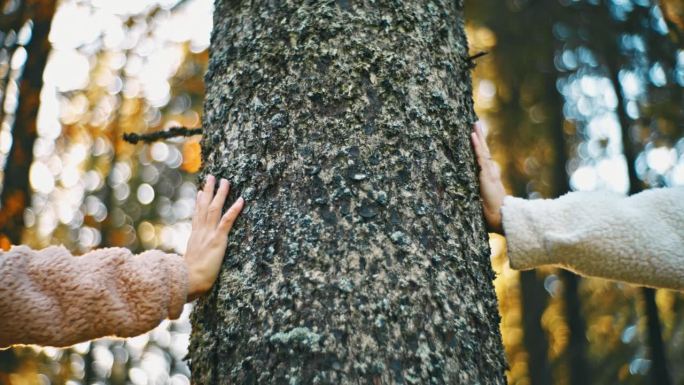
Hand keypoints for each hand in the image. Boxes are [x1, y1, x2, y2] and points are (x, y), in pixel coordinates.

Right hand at [185, 175, 243, 300]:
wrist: (189, 281)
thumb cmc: (188, 279)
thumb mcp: (188, 264)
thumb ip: (190, 258)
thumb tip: (186, 260)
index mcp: (194, 238)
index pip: (197, 216)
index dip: (198, 203)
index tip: (200, 191)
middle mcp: (200, 232)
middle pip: (204, 207)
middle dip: (208, 191)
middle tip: (212, 177)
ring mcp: (209, 234)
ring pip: (214, 209)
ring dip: (221, 194)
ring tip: (226, 181)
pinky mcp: (218, 239)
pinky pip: (227, 221)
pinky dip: (234, 209)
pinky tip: (241, 200)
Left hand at [471, 122, 505, 233]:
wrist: (500, 216)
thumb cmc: (490, 212)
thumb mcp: (480, 200)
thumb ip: (475, 195)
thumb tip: (461, 195)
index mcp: (488, 176)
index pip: (483, 158)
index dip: (480, 147)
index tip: (475, 136)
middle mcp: (490, 171)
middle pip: (484, 150)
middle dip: (480, 137)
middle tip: (475, 123)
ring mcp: (489, 171)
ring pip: (483, 150)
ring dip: (478, 136)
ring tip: (474, 124)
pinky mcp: (486, 173)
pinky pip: (480, 156)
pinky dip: (476, 145)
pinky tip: (472, 135)